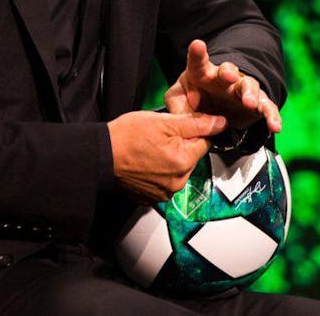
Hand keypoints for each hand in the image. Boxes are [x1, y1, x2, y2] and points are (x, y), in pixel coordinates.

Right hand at [108, 109, 225, 203]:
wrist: (100, 155)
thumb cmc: (126, 137)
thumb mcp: (164, 121)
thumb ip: (196, 123)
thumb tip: (220, 123)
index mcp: (183, 162)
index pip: (204, 142)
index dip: (192, 131)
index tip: (177, 127)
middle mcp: (177, 182)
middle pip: (191, 158)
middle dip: (180, 146)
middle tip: (159, 136)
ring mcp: (164, 193)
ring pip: (178, 170)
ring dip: (170, 159)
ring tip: (150, 149)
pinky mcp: (152, 198)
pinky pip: (165, 182)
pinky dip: (159, 172)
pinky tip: (146, 162)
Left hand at [164, 39, 281, 132]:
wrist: (214, 112)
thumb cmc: (195, 100)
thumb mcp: (179, 102)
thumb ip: (177, 107)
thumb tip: (181, 119)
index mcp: (202, 73)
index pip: (198, 62)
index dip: (197, 53)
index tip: (197, 45)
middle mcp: (224, 78)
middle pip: (229, 70)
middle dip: (229, 72)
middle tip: (228, 76)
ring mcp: (242, 90)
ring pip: (250, 86)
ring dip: (251, 93)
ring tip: (250, 103)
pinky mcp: (256, 105)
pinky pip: (266, 109)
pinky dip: (271, 116)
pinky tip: (275, 125)